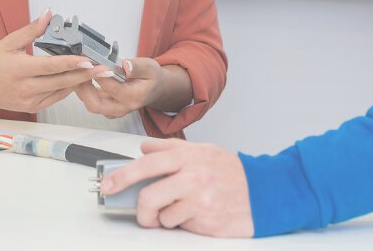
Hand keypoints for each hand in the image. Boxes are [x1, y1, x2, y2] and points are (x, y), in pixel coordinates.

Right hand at [0, 10, 97, 112]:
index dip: (71, 63)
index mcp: (20, 70)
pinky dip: (67, 89)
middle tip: (104, 68)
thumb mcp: (8, 43)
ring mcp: (29, 100)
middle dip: (85, 74)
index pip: (51, 66)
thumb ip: (31, 30)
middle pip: (61, 81)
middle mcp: (26, 87)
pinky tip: (78, 80)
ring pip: (60, 91)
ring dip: (79, 81)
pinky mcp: (31, 107)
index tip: (88, 59)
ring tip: (97, 72)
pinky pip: (54, 98)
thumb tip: (48, 13)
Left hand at [73, 57, 188, 117]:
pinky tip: (83, 79)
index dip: (99, 75)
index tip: (91, 63)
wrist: (155, 88)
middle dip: (83, 88)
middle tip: (78, 71)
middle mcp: (122, 108)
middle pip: (95, 104)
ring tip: (78, 73)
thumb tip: (126, 66)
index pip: (111, 87)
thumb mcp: (150, 67)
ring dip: (82, 90)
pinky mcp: (108, 109)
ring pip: (91, 105)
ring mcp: (114, 110)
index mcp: (132, 97)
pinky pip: (92, 103)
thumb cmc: (152, 78)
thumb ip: (137, 66)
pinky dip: (85, 92)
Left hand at [101, 138, 252, 236]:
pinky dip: (180, 223)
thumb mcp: (204, 151)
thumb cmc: (232, 172)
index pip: (148, 163)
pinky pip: (177, 225)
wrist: (263, 192)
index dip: (124, 174)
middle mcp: (193, 176)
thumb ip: (172, 149)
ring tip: (178, 210)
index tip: (109, 184)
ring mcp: (199, 199)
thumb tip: (145, 147)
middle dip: (140, 208)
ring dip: (164, 217)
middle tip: (140, 210)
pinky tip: (194, 215)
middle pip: (149, 195)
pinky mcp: (204, 220)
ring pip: (161, 215)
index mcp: (190, 156)